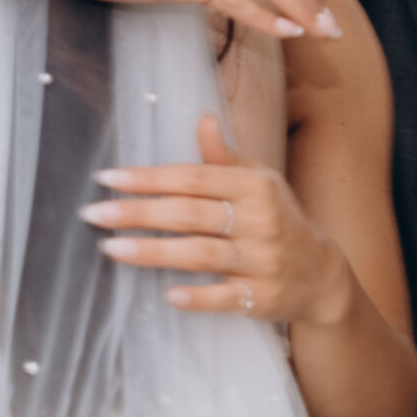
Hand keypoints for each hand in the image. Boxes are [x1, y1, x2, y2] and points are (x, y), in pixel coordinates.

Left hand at [82, 114, 354, 325]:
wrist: (322, 275)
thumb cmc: (279, 219)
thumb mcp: (260, 182)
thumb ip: (224, 157)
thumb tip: (203, 119)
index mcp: (254, 186)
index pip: (193, 177)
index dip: (149, 177)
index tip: (108, 178)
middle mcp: (259, 221)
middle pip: (190, 214)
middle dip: (139, 213)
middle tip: (94, 213)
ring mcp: (261, 261)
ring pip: (201, 254)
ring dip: (154, 252)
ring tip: (111, 249)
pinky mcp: (262, 297)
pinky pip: (226, 298)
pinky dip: (198, 297)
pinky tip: (168, 295)